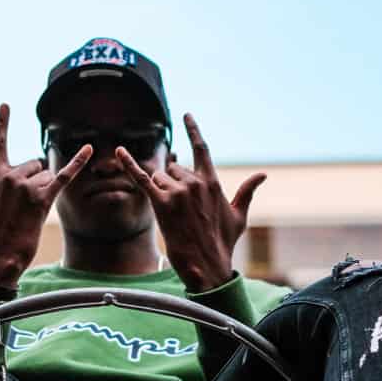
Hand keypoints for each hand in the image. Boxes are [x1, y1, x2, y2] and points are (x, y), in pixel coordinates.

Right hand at [0, 104, 92, 288]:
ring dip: (42, 191)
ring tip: (30, 214)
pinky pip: (63, 177)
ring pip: (45, 176)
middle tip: (23, 208)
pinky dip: (77, 163)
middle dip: (32, 181)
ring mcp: (26, 187)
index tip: (5, 105)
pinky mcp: (42, 200)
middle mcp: (9, 177)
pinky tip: (89, 150)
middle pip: (31, 165)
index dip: (2, 123)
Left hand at [116, 113, 266, 292]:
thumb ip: (247, 191)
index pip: (201, 148)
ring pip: (158, 179)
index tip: (186, 114)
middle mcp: (195, 183)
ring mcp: (178, 193)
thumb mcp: (238, 215)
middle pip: (173, 169)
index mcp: (211, 182)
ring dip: (160, 194)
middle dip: (171, 185)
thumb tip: (263, 174)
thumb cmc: (223, 243)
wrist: (209, 266)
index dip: (193, 130)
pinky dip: (128, 165)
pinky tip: (118, 152)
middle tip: (180, 212)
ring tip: (172, 217)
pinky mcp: (161, 205)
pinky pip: (141, 180)